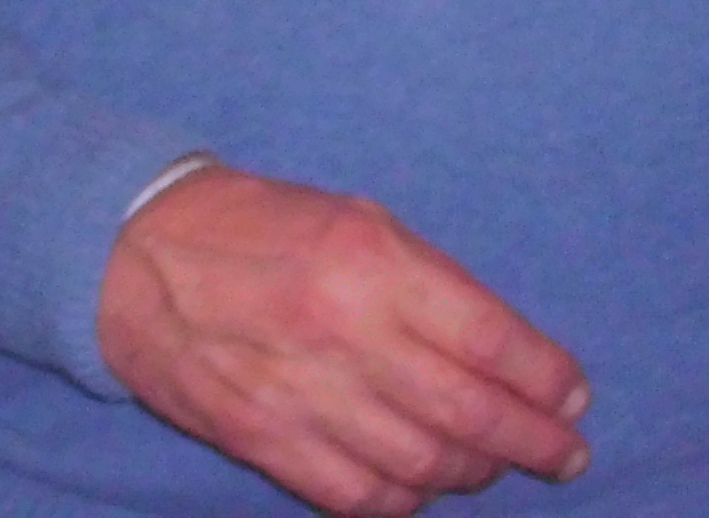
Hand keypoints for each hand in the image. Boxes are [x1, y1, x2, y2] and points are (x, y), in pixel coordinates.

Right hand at [96, 167, 589, 515]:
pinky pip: (360, 496)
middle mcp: (343, 333)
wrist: (133, 257)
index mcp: (371, 261)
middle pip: (469, 414)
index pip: (489, 338)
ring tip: (493, 464)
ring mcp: (302, 397)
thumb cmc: (260, 226)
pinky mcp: (265, 443)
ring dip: (473, 472)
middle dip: (534, 443)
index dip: (545, 378)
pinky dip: (406, 501)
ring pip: (422, 466)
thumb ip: (430, 282)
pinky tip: (424, 485)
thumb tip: (508, 353)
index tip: (574, 396)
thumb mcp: (355, 218)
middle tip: (566, 454)